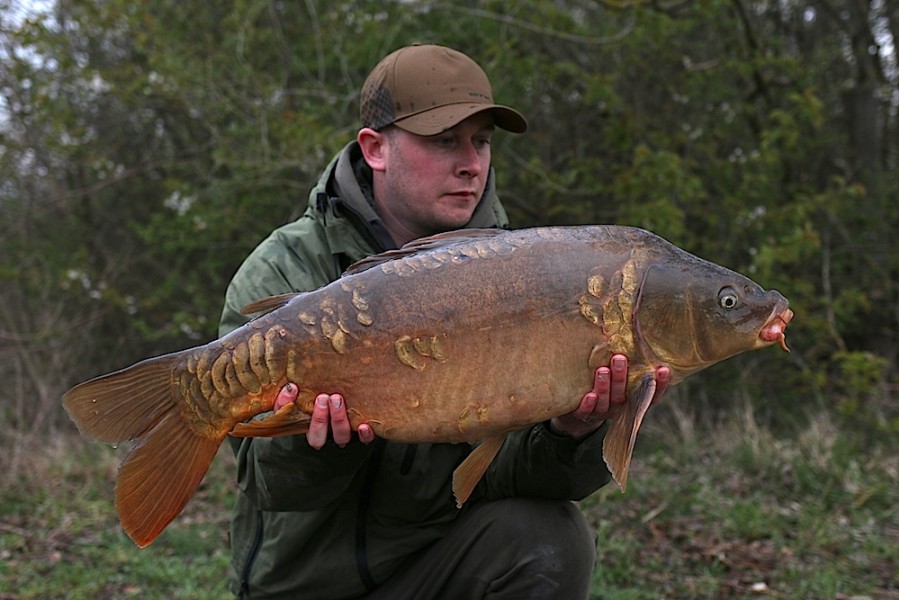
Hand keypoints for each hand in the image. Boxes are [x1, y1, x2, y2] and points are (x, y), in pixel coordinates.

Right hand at [273, 384, 374, 449]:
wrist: (356, 391)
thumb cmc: (326, 386)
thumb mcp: (310, 384)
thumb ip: (298, 383)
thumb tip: (291, 381)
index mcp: (307, 423)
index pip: (289, 419)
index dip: (287, 407)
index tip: (292, 388)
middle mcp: (325, 432)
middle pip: (317, 437)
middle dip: (318, 418)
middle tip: (322, 397)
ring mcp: (343, 434)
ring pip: (340, 437)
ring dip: (338, 419)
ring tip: (337, 399)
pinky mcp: (362, 435)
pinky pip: (364, 441)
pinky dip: (364, 435)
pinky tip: (364, 425)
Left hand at [550, 355, 670, 438]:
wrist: (579, 411)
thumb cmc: (605, 385)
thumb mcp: (618, 376)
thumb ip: (627, 362)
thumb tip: (631, 327)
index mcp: (631, 398)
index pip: (650, 394)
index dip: (659, 384)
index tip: (663, 369)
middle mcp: (619, 407)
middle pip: (624, 395)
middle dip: (622, 377)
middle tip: (619, 358)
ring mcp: (601, 412)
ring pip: (605, 401)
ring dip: (605, 386)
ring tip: (602, 369)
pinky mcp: (583, 416)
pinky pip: (586, 412)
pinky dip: (588, 405)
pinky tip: (589, 395)